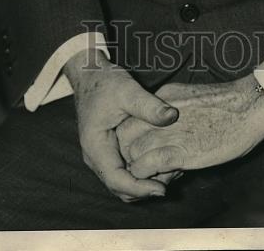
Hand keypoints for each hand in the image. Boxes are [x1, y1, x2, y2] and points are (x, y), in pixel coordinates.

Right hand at [63, 49, 178, 201]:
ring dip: (145, 183)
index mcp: (95, 146)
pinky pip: (126, 171)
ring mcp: (103, 156)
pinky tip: (161, 162)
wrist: (90, 75)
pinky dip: (142, 173)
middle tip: (172, 178)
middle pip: (120, 188)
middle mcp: (96, 157)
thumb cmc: (105, 82)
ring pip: (124, 183)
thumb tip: (172, 116)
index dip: (140, 188)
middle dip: (145, 189)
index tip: (162, 189)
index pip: (116, 181)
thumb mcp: (127, 90)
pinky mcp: (111, 152)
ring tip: (170, 172)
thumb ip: (148, 105)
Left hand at [115, 75, 263, 177]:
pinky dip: (148, 178)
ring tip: (158, 177)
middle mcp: (158, 114)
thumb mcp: (191, 100)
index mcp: (162, 98)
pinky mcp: (179, 150)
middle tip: (149, 169)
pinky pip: (147, 167)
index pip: (130, 121)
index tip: (146, 151)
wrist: (250, 104)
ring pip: (132, 154)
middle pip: (124, 138)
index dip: (133, 140)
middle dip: (131, 156)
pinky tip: (161, 182)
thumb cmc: (229, 105)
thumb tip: (166, 130)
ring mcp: (167, 132)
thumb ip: (172, 114)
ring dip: (139, 170)